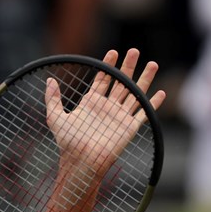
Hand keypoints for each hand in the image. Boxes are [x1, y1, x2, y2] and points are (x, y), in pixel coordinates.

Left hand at [45, 48, 165, 177]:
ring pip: (134, 93)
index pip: (103, 79)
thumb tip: (49, 80)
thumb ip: (52, 99)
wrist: (81, 161)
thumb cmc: (68, 142)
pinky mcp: (129, 127)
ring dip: (144, 79)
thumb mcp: (55, 118)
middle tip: (134, 50)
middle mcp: (107, 107)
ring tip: (152, 63)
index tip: (113, 52)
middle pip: (121, 82)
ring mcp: (119, 116)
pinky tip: (160, 93)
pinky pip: (144, 113)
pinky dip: (152, 103)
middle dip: (128, 66)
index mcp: (91, 103)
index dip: (108, 66)